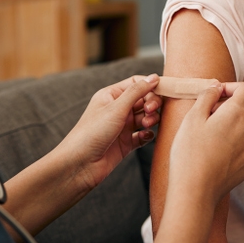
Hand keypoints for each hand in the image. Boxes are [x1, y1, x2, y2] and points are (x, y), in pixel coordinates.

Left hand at [58, 74, 161, 189]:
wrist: (79, 165)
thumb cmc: (91, 133)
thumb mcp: (116, 108)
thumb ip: (137, 91)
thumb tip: (154, 77)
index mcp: (111, 96)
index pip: (136, 83)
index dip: (150, 86)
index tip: (164, 90)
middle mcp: (117, 109)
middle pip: (144, 100)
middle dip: (152, 104)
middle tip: (151, 111)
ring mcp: (122, 127)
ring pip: (145, 117)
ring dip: (151, 119)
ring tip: (147, 125)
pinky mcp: (125, 143)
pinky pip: (143, 135)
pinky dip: (147, 135)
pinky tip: (144, 136)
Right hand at [168, 82, 243, 205]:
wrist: (195, 191)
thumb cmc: (190, 153)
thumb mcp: (193, 117)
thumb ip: (207, 95)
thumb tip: (217, 87)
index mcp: (238, 113)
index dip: (230, 87)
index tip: (216, 95)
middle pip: (242, 109)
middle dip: (225, 110)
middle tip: (203, 121)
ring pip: (243, 129)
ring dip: (228, 128)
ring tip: (207, 141)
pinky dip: (232, 145)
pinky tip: (214, 155)